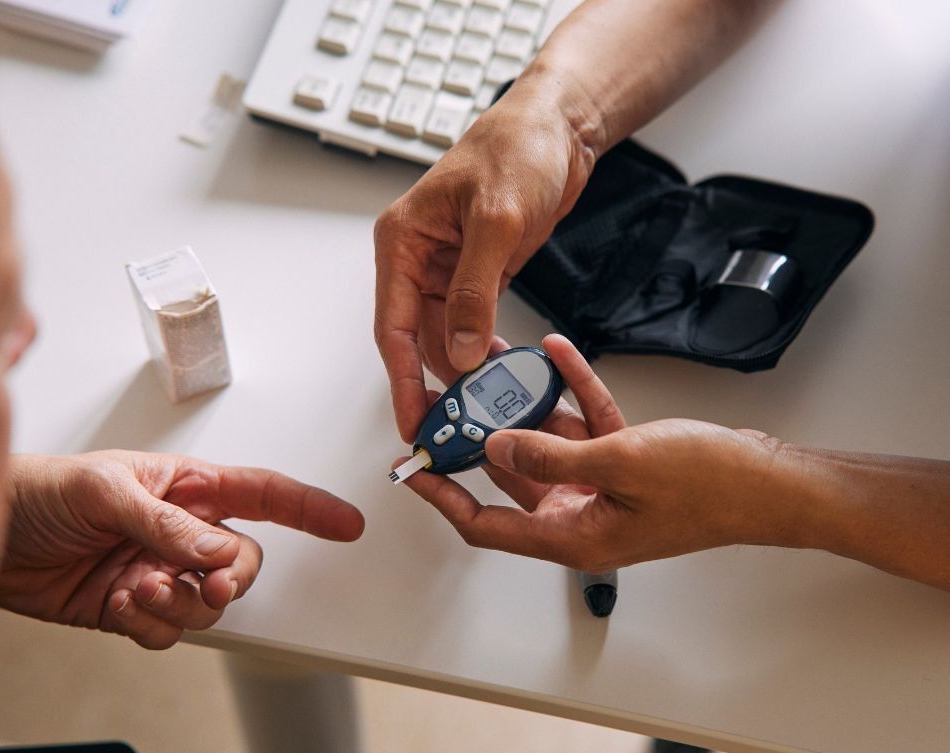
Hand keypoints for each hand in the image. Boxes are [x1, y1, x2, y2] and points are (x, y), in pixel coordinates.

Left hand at [0, 451, 363, 648]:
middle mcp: (181, 532)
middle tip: (209, 584)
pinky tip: (121, 602)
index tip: (346, 523)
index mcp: (186, 488)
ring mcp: (160, 572)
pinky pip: (168, 631)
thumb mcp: (106, 491)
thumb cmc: (41, 489)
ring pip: (207, 605)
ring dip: (180, 604)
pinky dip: (149, 624)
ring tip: (141, 587)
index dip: (309, 508)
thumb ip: (167, 522)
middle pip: (242, 564)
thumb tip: (217, 550)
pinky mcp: (135, 608)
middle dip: (230, 579)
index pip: (263, 495)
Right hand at [374, 80, 597, 440]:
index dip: (400, 379)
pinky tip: (502, 370)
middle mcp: (417, 258)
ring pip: (444, 337)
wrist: (558, 128)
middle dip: (436, 384)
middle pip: (415, 339)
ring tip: (486, 405)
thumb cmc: (518, 149)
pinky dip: (483, 350)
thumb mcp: (497, 221)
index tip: (411, 421)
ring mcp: (447, 269)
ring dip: (463, 371)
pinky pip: (471, 325)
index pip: (391, 325)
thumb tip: (457, 350)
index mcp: (402, 241)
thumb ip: (475, 291)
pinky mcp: (477, 274)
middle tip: (456, 427)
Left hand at [401, 336, 802, 571]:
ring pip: (547, 443)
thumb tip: (497, 447)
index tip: (413, 466)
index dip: (443, 496)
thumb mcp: (620, 464)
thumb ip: (552, 457)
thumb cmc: (709, 486)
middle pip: (511, 478)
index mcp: (573, 537)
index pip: (485, 525)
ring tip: (500, 363)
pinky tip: (557, 352)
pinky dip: (573, 391)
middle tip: (454, 398)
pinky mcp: (627, 462)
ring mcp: (604, 489)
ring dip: (527, 404)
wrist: (771, 481)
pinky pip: (586, 423)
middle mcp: (581, 517)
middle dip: (482, 435)